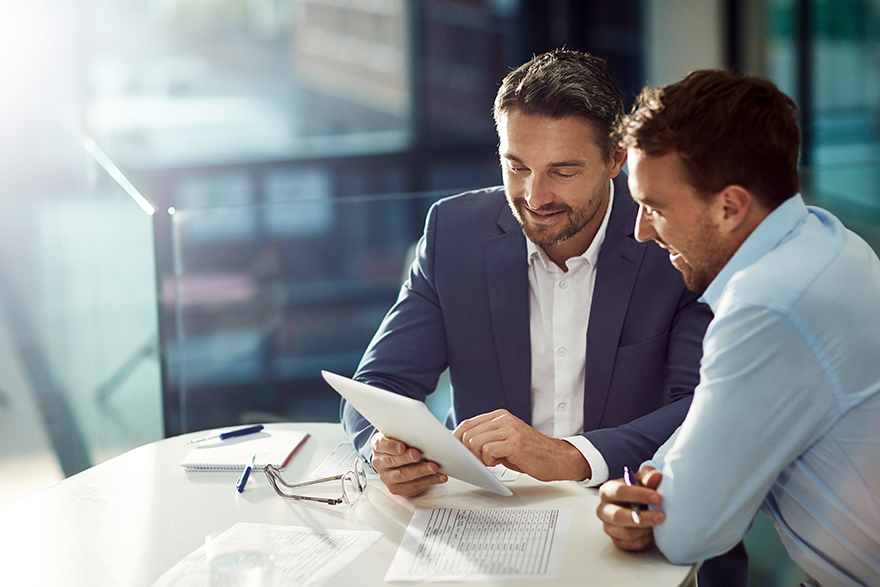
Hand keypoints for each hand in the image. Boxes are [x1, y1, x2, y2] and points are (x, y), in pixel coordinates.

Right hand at [370, 431, 447, 496]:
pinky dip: (429, 480)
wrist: (398, 458)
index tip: (402, 447)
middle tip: (418, 455)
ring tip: (433, 467)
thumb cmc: (401, 443)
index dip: (391, 446)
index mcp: (378, 446)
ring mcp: (387, 477)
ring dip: (421, 471)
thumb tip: (423, 430)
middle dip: (407, 458)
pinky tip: (439, 476)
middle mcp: (380, 462)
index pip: (381, 445)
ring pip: (403, 475)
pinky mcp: (398, 488)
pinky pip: (414, 486)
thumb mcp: (400, 434)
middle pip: (392, 461)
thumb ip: (406, 432)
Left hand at [452, 409, 590, 481]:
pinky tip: (499, 463)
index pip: (467, 423)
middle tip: (479, 461)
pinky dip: (489, 461)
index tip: (456, 452)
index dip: (457, 439)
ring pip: (475, 442)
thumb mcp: (506, 440)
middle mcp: (504, 419)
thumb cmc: (531, 453)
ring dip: (479, 457)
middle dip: (468, 451)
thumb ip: (487, 438)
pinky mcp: (514, 442)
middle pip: (468, 433)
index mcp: (500, 416)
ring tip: (493, 461)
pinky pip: (487, 451)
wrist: (557, 458)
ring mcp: (509, 429)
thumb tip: (463, 444)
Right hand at [596, 466, 664, 550]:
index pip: (619, 492)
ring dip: (646, 529)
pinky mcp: (617, 541)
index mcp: (607, 491)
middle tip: (661, 516)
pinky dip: (644, 539)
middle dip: (642, 517)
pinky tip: (651, 531)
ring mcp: (608, 527)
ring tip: (658, 523)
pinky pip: (631, 544)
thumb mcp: (644, 478)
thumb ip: (649, 476)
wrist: (640, 504)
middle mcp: (604, 509)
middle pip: (618, 516)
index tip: (658, 498)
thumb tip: (656, 476)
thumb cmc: (639, 489)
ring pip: (626, 533)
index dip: (639, 495)